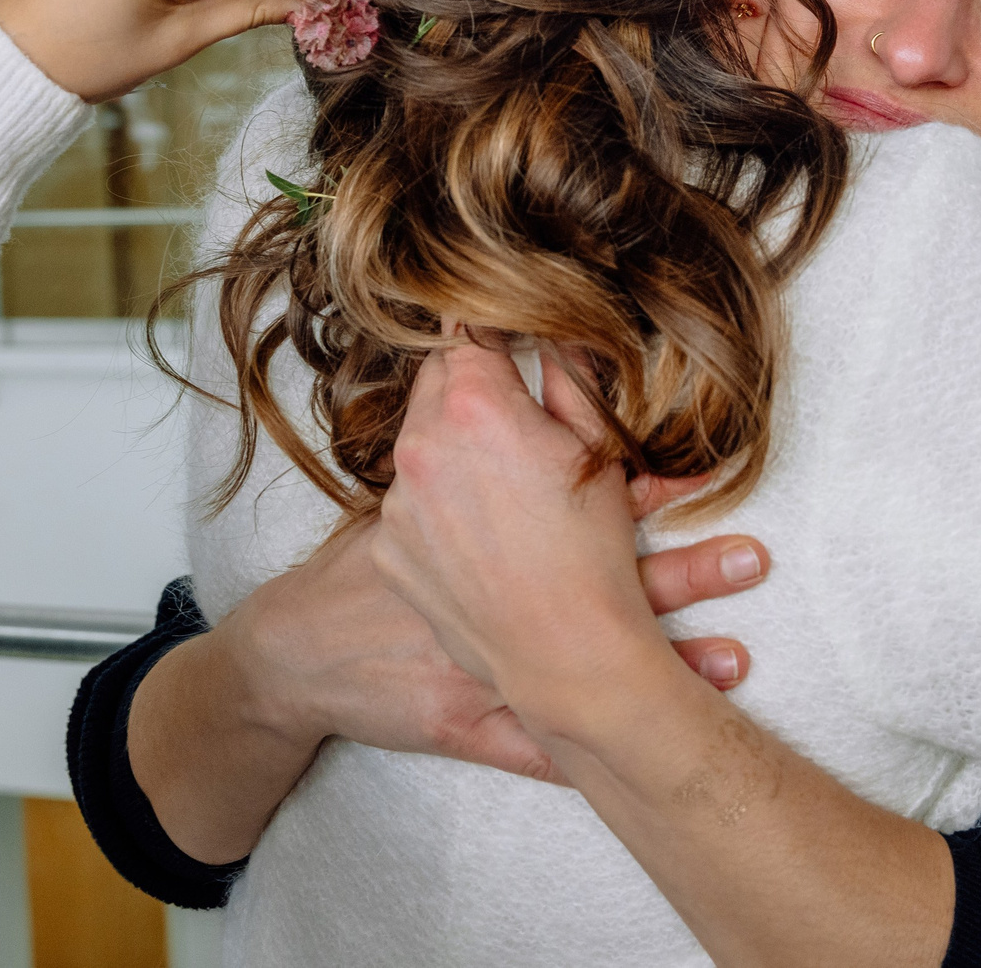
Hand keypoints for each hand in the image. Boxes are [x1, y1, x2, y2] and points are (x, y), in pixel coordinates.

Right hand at [229, 467, 768, 781]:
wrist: (297, 648)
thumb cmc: (369, 565)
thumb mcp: (415, 484)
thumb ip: (480, 430)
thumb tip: (542, 360)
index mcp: (477, 517)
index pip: (573, 496)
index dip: (644, 486)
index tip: (714, 478)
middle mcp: (485, 587)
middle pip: (593, 573)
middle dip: (680, 570)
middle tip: (753, 560)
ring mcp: (475, 658)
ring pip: (579, 662)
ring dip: (663, 660)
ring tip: (735, 660)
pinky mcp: (465, 719)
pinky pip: (540, 742)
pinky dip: (602, 744)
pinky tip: (660, 743)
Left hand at [373, 342, 707, 742]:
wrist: (563, 653)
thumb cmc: (592, 553)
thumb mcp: (596, 449)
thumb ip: (569, 374)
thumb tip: (555, 329)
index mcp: (477, 406)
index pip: (466, 328)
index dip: (491, 328)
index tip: (505, 332)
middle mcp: (422, 444)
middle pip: (436, 379)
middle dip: (472, 387)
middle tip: (516, 416)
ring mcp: (396, 499)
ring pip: (418, 441)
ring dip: (451, 446)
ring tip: (503, 487)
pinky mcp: (385, 545)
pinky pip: (406, 501)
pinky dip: (434, 504)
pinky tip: (479, 533)